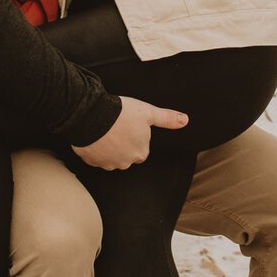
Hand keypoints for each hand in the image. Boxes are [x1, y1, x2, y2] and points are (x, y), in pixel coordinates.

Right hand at [73, 96, 187, 170]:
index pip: (141, 149)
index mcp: (141, 153)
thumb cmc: (121, 113)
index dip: (135, 137)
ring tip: (105, 130)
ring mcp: (107, 163)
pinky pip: (95, 157)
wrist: (92, 116)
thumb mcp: (148, 112)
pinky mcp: (91, 161)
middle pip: (126, 155)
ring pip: (110, 157)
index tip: (129, 126)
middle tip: (116, 127)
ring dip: (108, 148)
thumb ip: (167, 119)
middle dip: (122, 145)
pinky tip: (94, 135)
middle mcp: (125, 163)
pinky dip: (95, 149)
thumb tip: (185, 120)